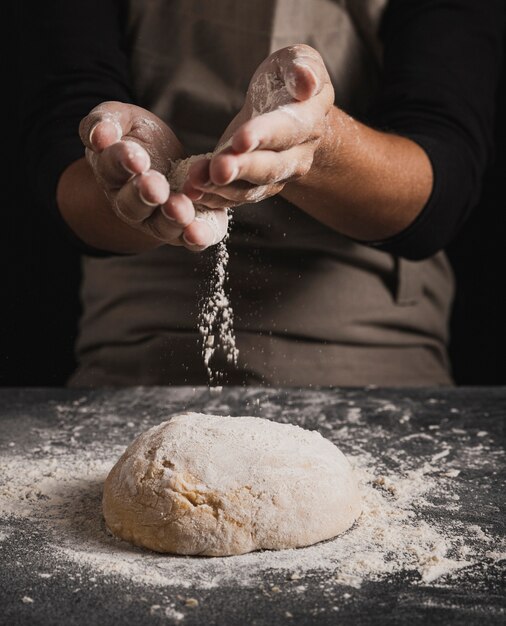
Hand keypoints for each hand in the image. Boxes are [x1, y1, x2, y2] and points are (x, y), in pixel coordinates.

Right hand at [79, 101, 223, 249]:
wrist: (167, 162)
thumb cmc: (140, 138)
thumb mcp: (123, 120)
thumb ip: (106, 122)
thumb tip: (99, 136)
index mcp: (111, 172)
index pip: (111, 167)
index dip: (121, 162)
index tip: (135, 158)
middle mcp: (130, 203)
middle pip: (132, 204)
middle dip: (144, 196)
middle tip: (155, 188)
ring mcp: (157, 220)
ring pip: (160, 225)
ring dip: (171, 219)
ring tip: (181, 210)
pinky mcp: (187, 228)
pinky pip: (190, 238)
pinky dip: (196, 237)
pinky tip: (199, 233)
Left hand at [182, 45, 333, 209]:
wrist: (289, 116)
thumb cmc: (288, 82)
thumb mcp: (296, 62)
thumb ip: (301, 67)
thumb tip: (307, 82)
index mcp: (310, 121)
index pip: (288, 129)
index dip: (265, 135)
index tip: (241, 139)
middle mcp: (298, 156)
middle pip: (270, 167)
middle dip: (242, 168)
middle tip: (218, 170)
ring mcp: (278, 177)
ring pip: (251, 188)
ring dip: (222, 188)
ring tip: (195, 182)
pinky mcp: (256, 187)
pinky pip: (236, 197)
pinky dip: (213, 197)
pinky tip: (191, 192)